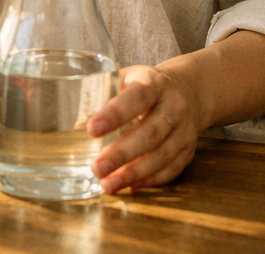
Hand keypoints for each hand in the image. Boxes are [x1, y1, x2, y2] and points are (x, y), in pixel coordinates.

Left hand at [87, 64, 201, 193]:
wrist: (185, 91)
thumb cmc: (142, 86)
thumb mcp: (124, 80)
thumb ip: (101, 98)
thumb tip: (75, 128)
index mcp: (154, 82)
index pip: (137, 97)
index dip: (115, 113)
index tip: (91, 130)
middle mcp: (174, 105)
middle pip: (151, 132)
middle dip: (122, 153)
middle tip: (97, 168)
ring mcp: (185, 129)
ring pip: (163, 155)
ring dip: (134, 172)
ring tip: (108, 184)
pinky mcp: (189, 149)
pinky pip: (172, 169)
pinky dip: (150, 180)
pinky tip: (129, 186)